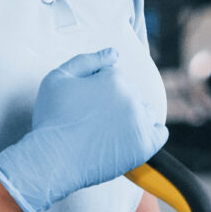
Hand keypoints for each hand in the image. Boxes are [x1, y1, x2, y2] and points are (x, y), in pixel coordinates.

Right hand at [0, 48, 168, 211]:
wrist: (53, 158)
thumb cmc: (51, 119)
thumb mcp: (57, 78)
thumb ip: (87, 60)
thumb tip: (113, 53)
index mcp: (114, 78)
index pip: (114, 77)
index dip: (96, 90)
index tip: (83, 106)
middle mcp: (132, 96)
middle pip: (130, 94)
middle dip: (114, 104)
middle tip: (91, 122)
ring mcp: (140, 121)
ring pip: (145, 112)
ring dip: (132, 117)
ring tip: (108, 132)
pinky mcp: (145, 145)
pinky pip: (159, 134)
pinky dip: (149, 134)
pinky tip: (131, 138)